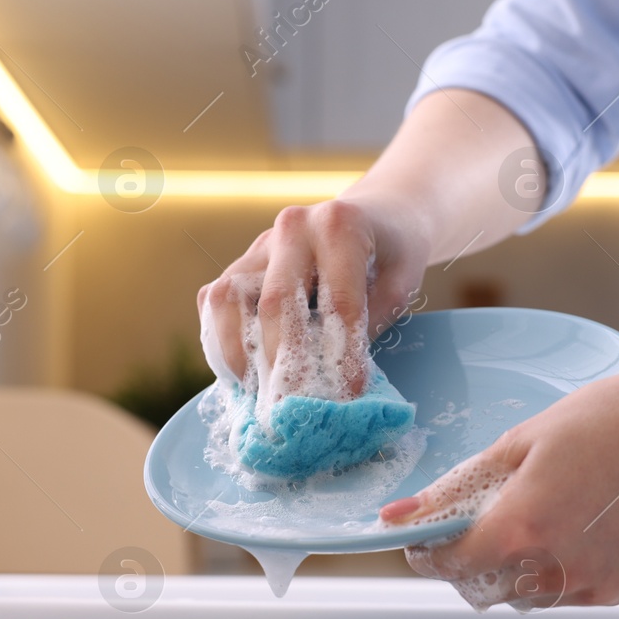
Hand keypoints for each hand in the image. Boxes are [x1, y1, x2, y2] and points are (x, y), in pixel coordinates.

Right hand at [197, 198, 431, 394]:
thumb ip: (372, 322)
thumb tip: (338, 378)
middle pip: (275, 302)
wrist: (376, 213)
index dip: (342, 353)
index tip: (347, 393)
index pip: (337, 302)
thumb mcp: (402, 283)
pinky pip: (215, 300)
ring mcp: (260, 244)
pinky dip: (220, 339)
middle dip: (284, 361)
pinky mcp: (243, 261)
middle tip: (293, 405)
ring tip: (254, 392)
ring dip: (237, 351)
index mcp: (339, 227)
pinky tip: (239, 372)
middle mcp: (292, 228)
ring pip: (228, 298)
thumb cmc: (392, 251)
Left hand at [379, 366, 618, 608]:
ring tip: (533, 520)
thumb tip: (401, 512)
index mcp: (521, 527)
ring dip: (512, 571)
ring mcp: (593, 584)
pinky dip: (556, 573)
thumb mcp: (520, 441)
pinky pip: (570, 595)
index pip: (451, 564)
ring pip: (527, 598)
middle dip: (468, 565)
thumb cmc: (612, 419)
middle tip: (473, 528)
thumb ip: (457, 487)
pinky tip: (573, 528)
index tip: (422, 542)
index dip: (428, 554)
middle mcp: (556, 568)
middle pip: (484, 590)